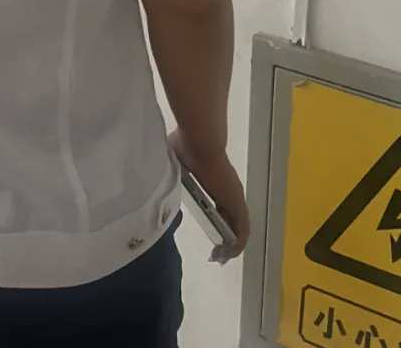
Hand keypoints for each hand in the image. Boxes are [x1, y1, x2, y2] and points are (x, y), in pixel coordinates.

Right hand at [171, 130, 249, 262]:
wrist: (199, 142)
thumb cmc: (186, 147)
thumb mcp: (175, 162)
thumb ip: (172, 170)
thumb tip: (158, 172)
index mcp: (214, 181)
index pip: (220, 206)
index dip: (217, 221)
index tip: (210, 235)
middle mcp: (228, 191)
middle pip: (230, 218)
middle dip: (224, 237)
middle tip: (215, 253)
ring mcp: (234, 197)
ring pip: (238, 226)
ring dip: (231, 244)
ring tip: (219, 258)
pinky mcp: (237, 203)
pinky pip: (242, 230)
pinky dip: (237, 244)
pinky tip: (227, 255)